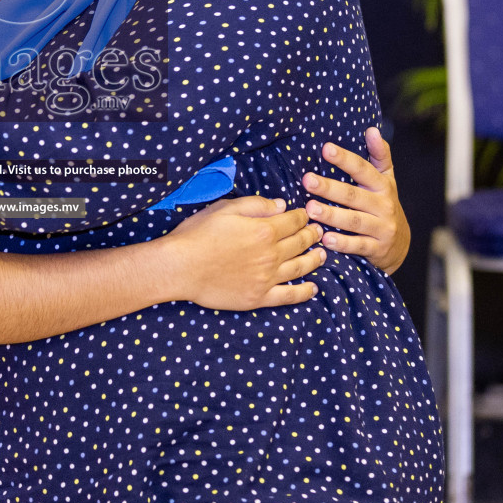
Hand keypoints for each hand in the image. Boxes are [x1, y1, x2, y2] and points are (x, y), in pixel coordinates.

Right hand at [159, 195, 324, 310]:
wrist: (180, 267)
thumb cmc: (198, 234)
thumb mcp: (225, 208)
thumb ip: (256, 205)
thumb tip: (282, 205)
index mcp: (264, 230)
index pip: (293, 220)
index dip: (302, 215)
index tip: (306, 214)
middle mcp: (271, 255)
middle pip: (300, 243)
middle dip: (312, 234)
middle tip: (318, 231)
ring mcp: (267, 278)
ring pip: (300, 268)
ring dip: (314, 259)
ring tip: (322, 254)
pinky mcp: (258, 298)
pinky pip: (288, 296)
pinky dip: (304, 292)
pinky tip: (313, 288)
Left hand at [301, 126, 409, 272]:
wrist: (400, 244)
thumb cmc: (383, 204)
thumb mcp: (385, 180)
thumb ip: (379, 155)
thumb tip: (372, 129)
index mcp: (382, 185)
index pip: (363, 169)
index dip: (345, 159)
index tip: (326, 149)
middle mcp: (384, 205)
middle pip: (354, 195)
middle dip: (330, 187)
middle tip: (307, 180)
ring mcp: (382, 228)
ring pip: (355, 220)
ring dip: (332, 215)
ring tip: (310, 209)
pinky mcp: (378, 249)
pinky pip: (358, 246)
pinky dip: (342, 243)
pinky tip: (325, 238)